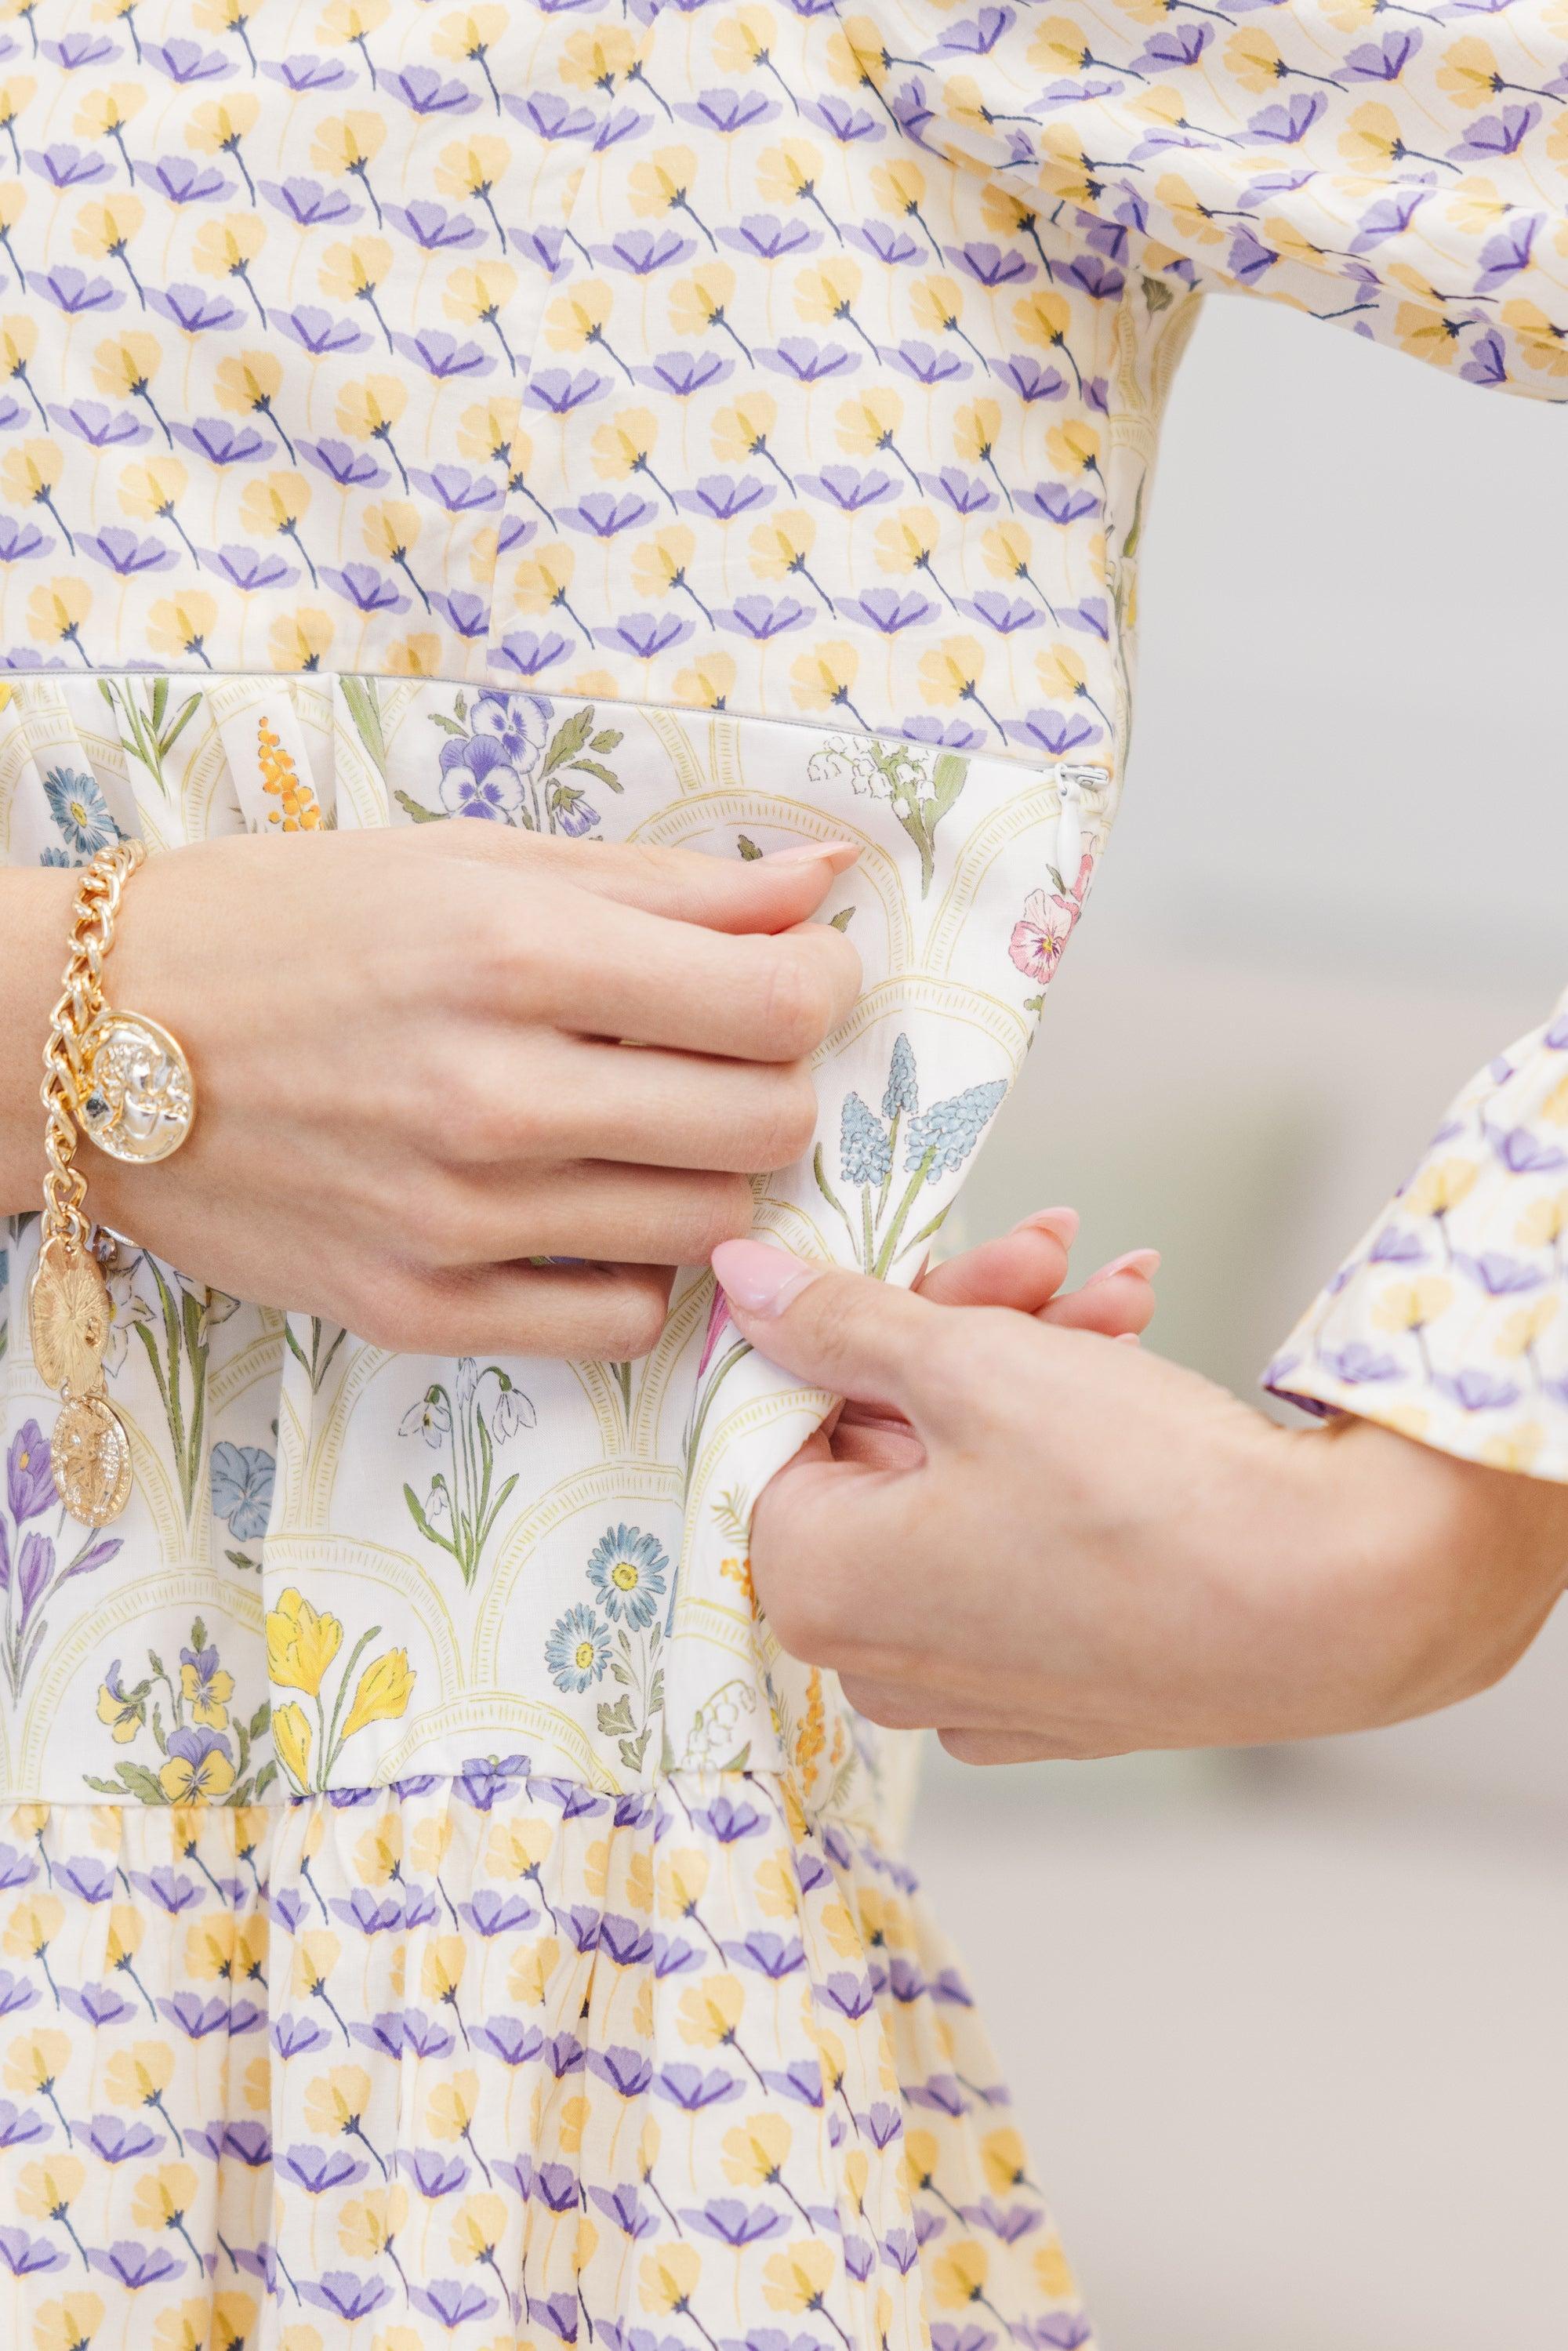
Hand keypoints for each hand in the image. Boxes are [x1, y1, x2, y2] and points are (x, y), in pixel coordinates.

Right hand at [1, 828, 859, 1357]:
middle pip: (766, 1124)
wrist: (92, 1043)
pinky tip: (586, 1207)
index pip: (775, 1004)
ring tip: (639, 1124)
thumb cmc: (287, 926)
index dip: (820, 988)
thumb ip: (664, 885)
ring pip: (708, 1226)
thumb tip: (824, 884)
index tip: (795, 975)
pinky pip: (621, 1319)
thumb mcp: (469, 863)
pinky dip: (635, 1266)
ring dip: (707, 1171)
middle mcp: (495, 1096)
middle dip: (775, 1081)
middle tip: (720, 1053)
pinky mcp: (421, 1308)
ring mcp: (458, 1219)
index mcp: (515, 955)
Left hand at [710, 1239, 1567, 1760]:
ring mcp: (970, 1685)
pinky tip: (1132, 1366)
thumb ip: (836, 1319)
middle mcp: (875, 1658)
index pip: (783, 1419)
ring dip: (1034, 1368)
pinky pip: (1023, 1545)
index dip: (862, 1317)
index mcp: (814, 1584)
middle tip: (1047, 1252)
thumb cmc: (1142, 1496)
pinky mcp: (1057, 1690)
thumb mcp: (968, 1364)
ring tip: (1123, 1296)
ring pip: (963, 1481)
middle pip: (882, 1444)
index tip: (931, 1259)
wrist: (1339, 1602)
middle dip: (969, 1327)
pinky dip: (1068, 1454)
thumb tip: (740, 1285)